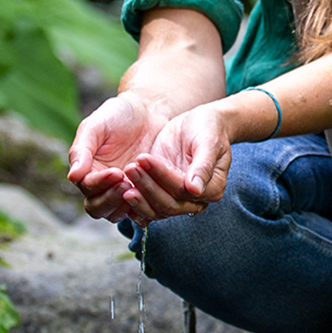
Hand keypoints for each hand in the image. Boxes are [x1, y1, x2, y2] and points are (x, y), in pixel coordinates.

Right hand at [68, 91, 173, 220]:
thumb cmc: (117, 115)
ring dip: (126, 205)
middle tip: (127, 183)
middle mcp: (102, 186)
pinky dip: (144, 206)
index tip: (116, 172)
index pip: (87, 188)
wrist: (148, 111)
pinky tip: (154, 194)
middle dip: (111, 199)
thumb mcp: (96, 126)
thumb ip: (82, 150)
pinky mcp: (143, 193)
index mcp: (87, 171)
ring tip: (139, 188)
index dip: (99, 183)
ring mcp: (123, 191)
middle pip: (98, 208)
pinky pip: (141, 208)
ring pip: (117, 213)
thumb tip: (72, 177)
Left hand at [118, 104, 233, 224]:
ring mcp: (177, 198)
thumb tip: (195, 189)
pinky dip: (134, 202)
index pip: (182, 190)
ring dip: (138, 194)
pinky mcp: (162, 193)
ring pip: (155, 209)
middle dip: (147, 186)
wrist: (200, 123)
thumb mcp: (209, 141)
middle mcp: (195, 199)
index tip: (144, 159)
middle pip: (167, 204)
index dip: (163, 177)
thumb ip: (203, 165)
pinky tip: (119, 192)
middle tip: (130, 167)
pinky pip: (147, 205)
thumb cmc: (209, 128)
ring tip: (123, 175)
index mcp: (212, 189)